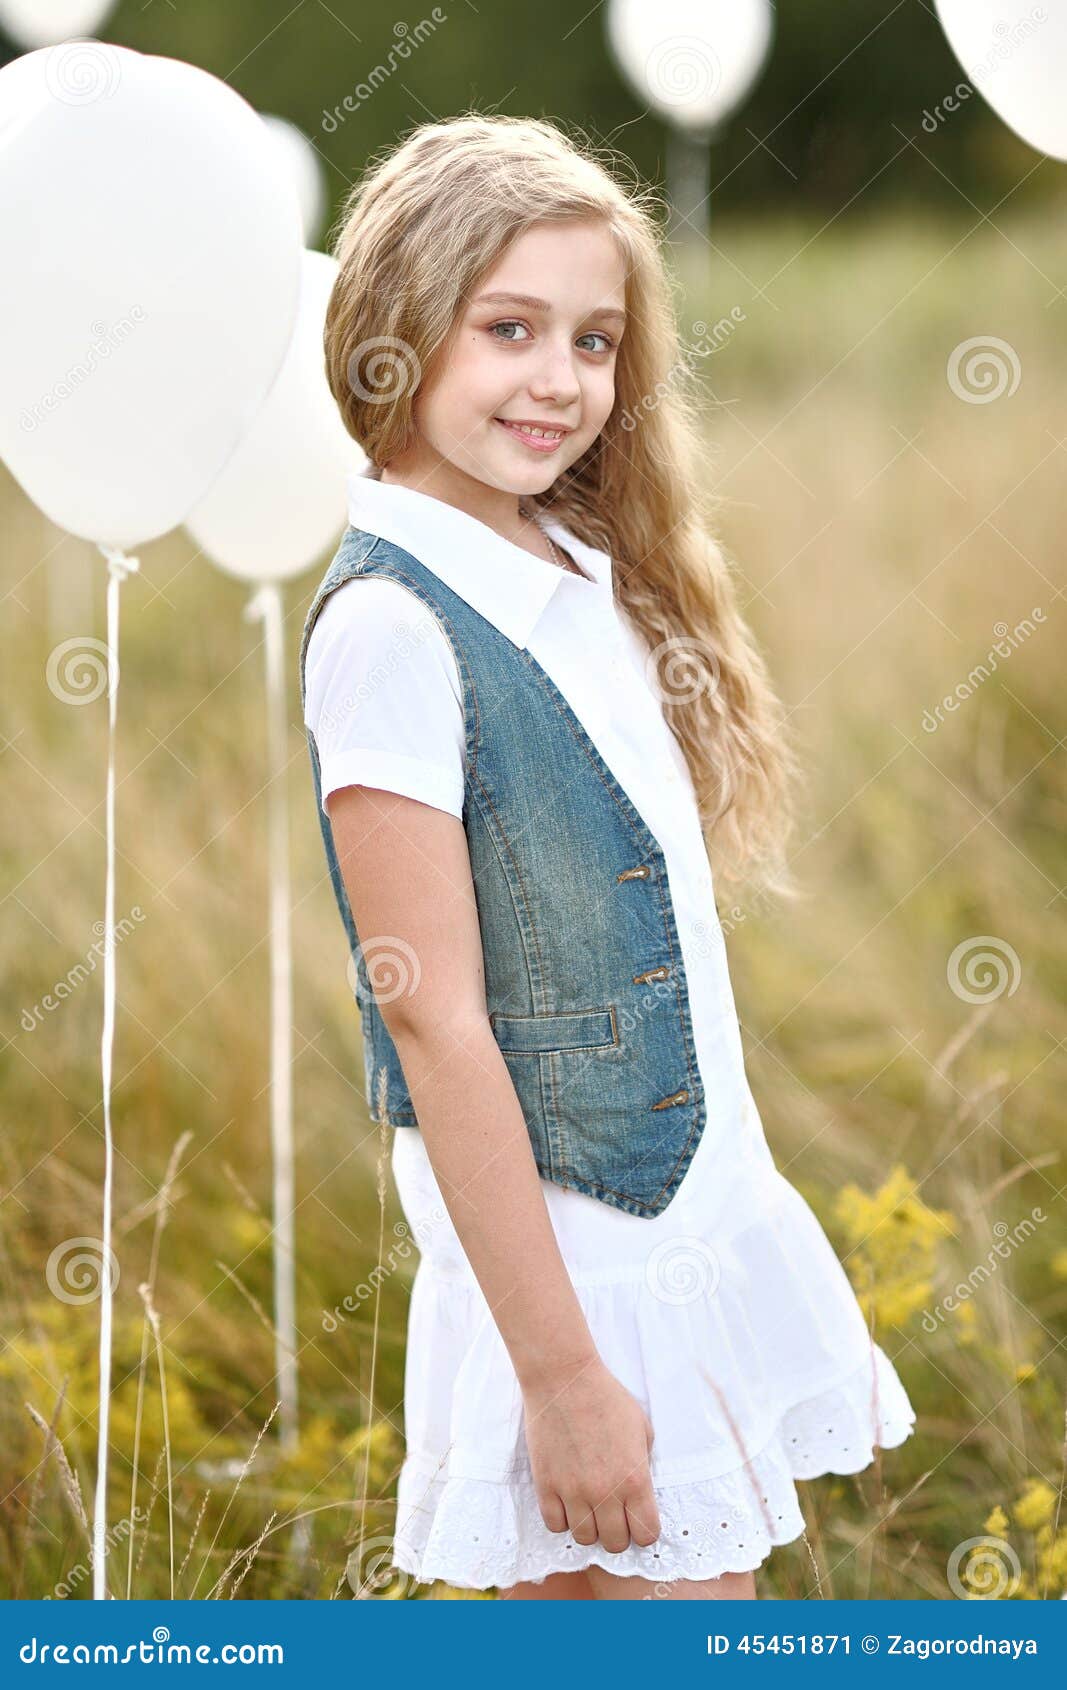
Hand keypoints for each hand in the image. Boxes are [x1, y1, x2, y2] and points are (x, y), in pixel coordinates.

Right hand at [521, 1355, 660, 1552]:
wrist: (564, 1379)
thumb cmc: (607, 1397)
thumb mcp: (642, 1428)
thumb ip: (644, 1465)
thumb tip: (638, 1490)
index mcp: (634, 1479)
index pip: (646, 1534)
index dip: (645, 1531)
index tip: (639, 1520)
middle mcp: (605, 1492)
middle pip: (615, 1544)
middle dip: (619, 1533)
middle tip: (614, 1515)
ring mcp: (573, 1492)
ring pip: (585, 1538)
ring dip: (590, 1527)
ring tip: (590, 1507)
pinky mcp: (546, 1486)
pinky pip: (555, 1525)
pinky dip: (563, 1519)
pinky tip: (568, 1501)